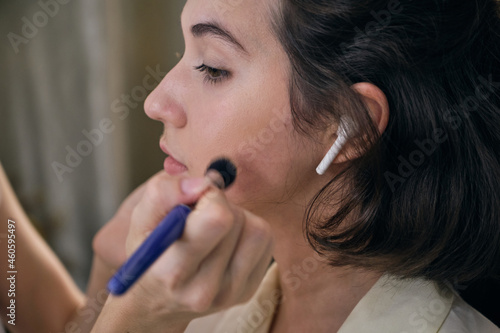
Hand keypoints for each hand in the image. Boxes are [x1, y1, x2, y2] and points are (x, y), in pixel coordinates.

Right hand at [93, 171, 273, 331]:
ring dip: (239, 218)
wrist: (156, 301)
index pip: (216, 220)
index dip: (209, 196)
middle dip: (220, 205)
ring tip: (214, 227)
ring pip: (258, 230)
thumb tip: (205, 183)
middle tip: (200, 214)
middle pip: (238, 220)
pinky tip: (227, 240)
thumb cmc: (148, 253)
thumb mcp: (140, 220)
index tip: (195, 198)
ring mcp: (230, 293)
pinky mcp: (249, 290)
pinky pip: (265, 242)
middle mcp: (204, 290)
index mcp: (172, 272)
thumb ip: (163, 194)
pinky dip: (248, 232)